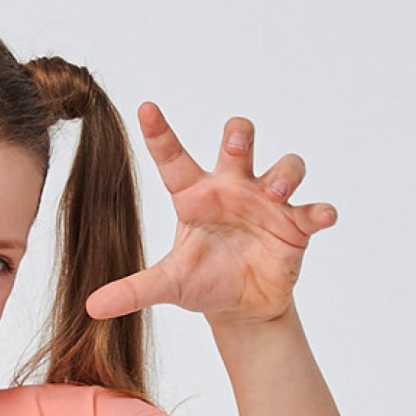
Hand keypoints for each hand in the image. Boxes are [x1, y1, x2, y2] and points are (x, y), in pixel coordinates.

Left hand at [87, 104, 336, 326]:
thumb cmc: (203, 281)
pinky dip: (320, 210)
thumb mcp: (168, 284)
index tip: (145, 108)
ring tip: (275, 192)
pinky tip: (324, 216)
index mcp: (195, 194)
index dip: (160, 132)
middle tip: (237, 142)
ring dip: (283, 173)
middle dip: (240, 134)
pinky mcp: (296, 225)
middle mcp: (233, 187)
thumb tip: (91, 307)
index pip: (174, 157)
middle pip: (239, 141)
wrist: (241, 307)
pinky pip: (313, 210)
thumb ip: (133, 290)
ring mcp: (268, 202)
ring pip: (284, 167)